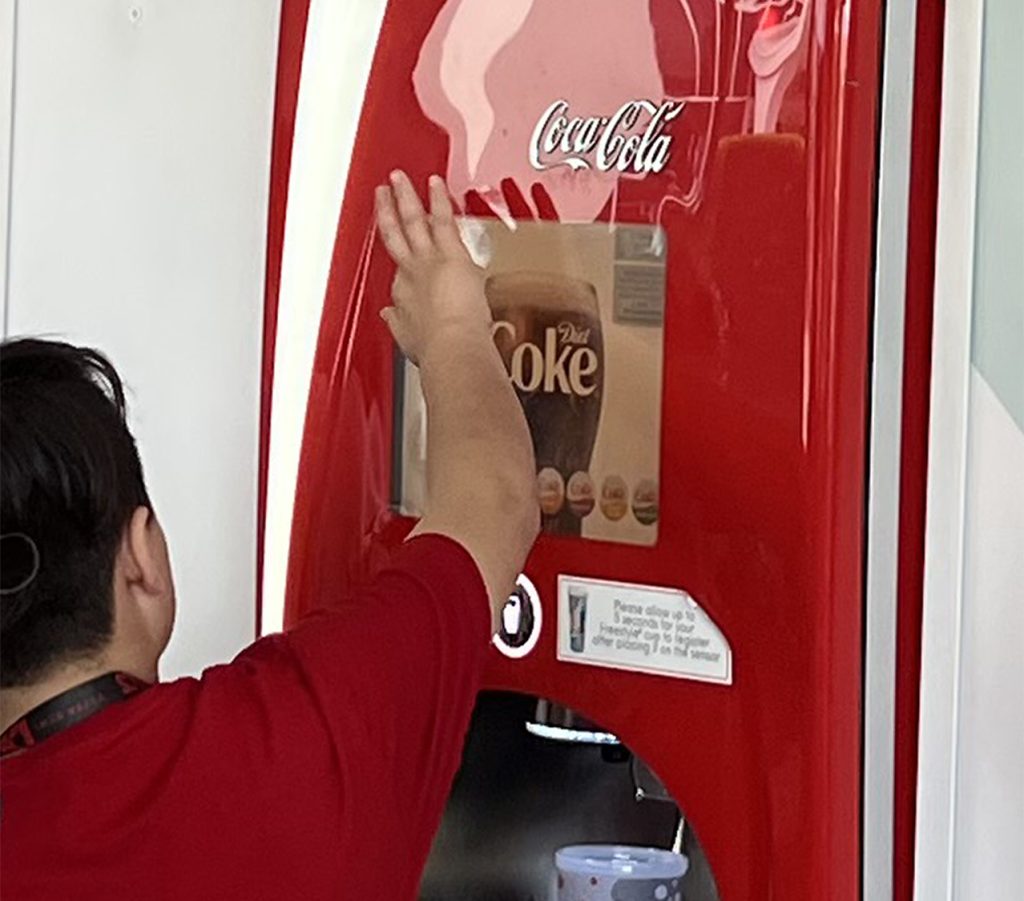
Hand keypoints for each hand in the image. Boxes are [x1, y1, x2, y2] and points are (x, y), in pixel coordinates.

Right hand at [375, 171, 490, 365]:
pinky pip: (441, 219)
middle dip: (386, 213)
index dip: (400, 260)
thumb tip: (389, 317)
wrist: (450, 348)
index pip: (399, 272)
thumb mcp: (410, 340)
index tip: (402, 252)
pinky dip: (438, 199)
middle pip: (394, 237)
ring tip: (398, 178)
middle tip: (380, 194)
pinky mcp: (449, 254)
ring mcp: (427, 261)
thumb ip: (400, 325)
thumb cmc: (437, 352)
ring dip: (404, 197)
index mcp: (403, 297)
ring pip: (412, 221)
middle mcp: (409, 274)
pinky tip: (434, 182)